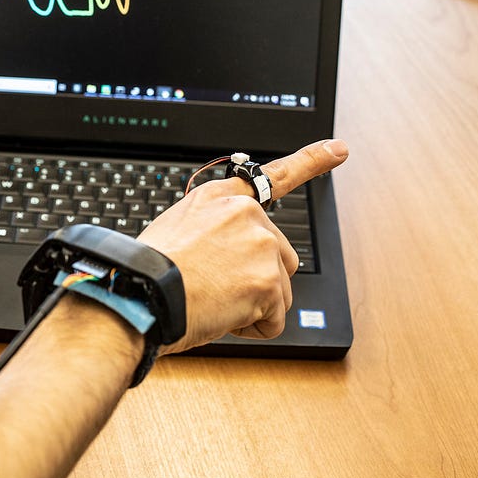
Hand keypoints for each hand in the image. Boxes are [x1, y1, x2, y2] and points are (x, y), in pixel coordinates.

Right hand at [140, 139, 349, 354]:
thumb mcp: (176, 230)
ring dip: (251, 305)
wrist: (138, 293)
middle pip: (278, 255)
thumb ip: (213, 231)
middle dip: (255, 278)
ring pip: (279, 290)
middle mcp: (246, 214)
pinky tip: (219, 316)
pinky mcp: (269, 281)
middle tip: (212, 286)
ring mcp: (261, 245)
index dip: (312, 161)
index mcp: (220, 198)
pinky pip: (273, 320)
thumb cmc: (147, 272)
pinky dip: (250, 328)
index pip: (273, 175)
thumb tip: (227, 258)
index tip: (338, 149)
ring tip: (210, 300)